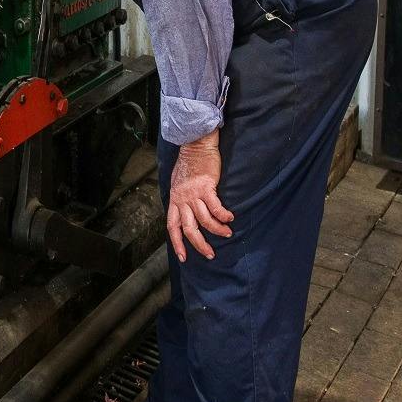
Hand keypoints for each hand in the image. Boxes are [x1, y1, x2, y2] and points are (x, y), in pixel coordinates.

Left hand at [166, 130, 233, 261]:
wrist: (195, 145)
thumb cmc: (189, 164)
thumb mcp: (178, 183)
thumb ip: (181, 199)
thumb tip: (186, 212)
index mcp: (174, 199)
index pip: (172, 226)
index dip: (177, 243)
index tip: (184, 257)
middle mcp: (182, 198)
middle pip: (189, 228)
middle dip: (199, 244)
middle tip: (210, 254)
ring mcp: (193, 193)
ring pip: (204, 220)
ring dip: (217, 230)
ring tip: (227, 233)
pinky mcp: (206, 187)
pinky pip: (215, 207)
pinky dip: (223, 215)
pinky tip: (230, 218)